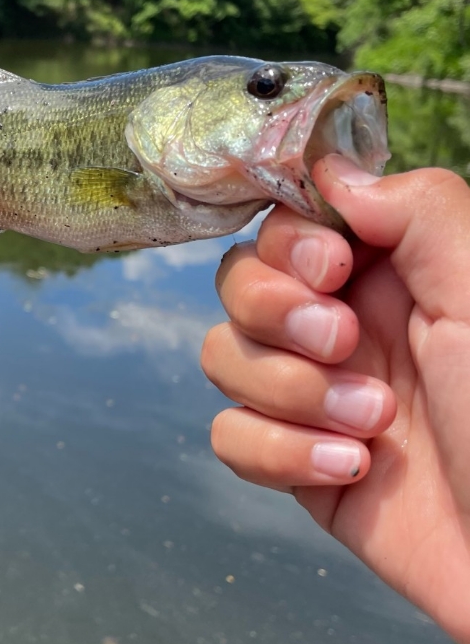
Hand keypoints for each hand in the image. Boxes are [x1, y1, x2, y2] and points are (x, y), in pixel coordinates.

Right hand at [201, 154, 469, 643]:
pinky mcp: (295, 463)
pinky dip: (279, 452)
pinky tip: (350, 469)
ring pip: (223, 357)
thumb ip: (419, 211)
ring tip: (371, 424)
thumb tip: (333, 174)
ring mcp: (314, 395)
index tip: (332, 272)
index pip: (291, 223)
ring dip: (289, 392)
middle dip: (276, 315)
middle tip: (344, 346)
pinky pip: (231, 437)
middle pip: (239, 282)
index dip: (292, 244)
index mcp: (393, 273)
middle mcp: (345, 324)